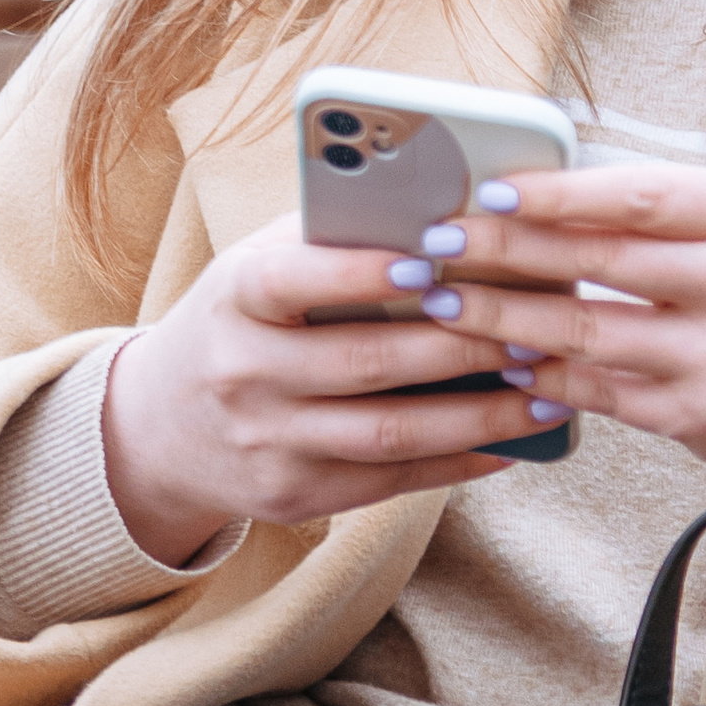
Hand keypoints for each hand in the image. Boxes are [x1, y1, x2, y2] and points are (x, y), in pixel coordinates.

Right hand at [101, 215, 566, 562]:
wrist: (158, 429)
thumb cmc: (239, 323)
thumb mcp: (255, 270)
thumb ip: (330, 239)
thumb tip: (443, 209)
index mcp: (233, 300)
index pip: (291, 280)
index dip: (361, 272)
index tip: (435, 260)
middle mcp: (243, 375)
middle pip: (364, 362)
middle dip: (460, 346)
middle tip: (536, 327)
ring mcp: (267, 443)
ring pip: (389, 432)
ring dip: (480, 414)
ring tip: (546, 391)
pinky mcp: (295, 496)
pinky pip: (391, 479)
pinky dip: (460, 460)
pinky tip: (513, 441)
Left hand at [421, 161, 705, 571]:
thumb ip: (666, 205)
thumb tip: (544, 190)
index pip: (637, 196)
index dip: (554, 194)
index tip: (487, 190)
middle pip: (599, 262)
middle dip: (504, 252)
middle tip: (437, 245)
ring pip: (586, 333)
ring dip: (504, 319)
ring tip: (447, 303)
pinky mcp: (700, 418)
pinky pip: (600, 392)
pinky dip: (544, 375)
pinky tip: (501, 360)